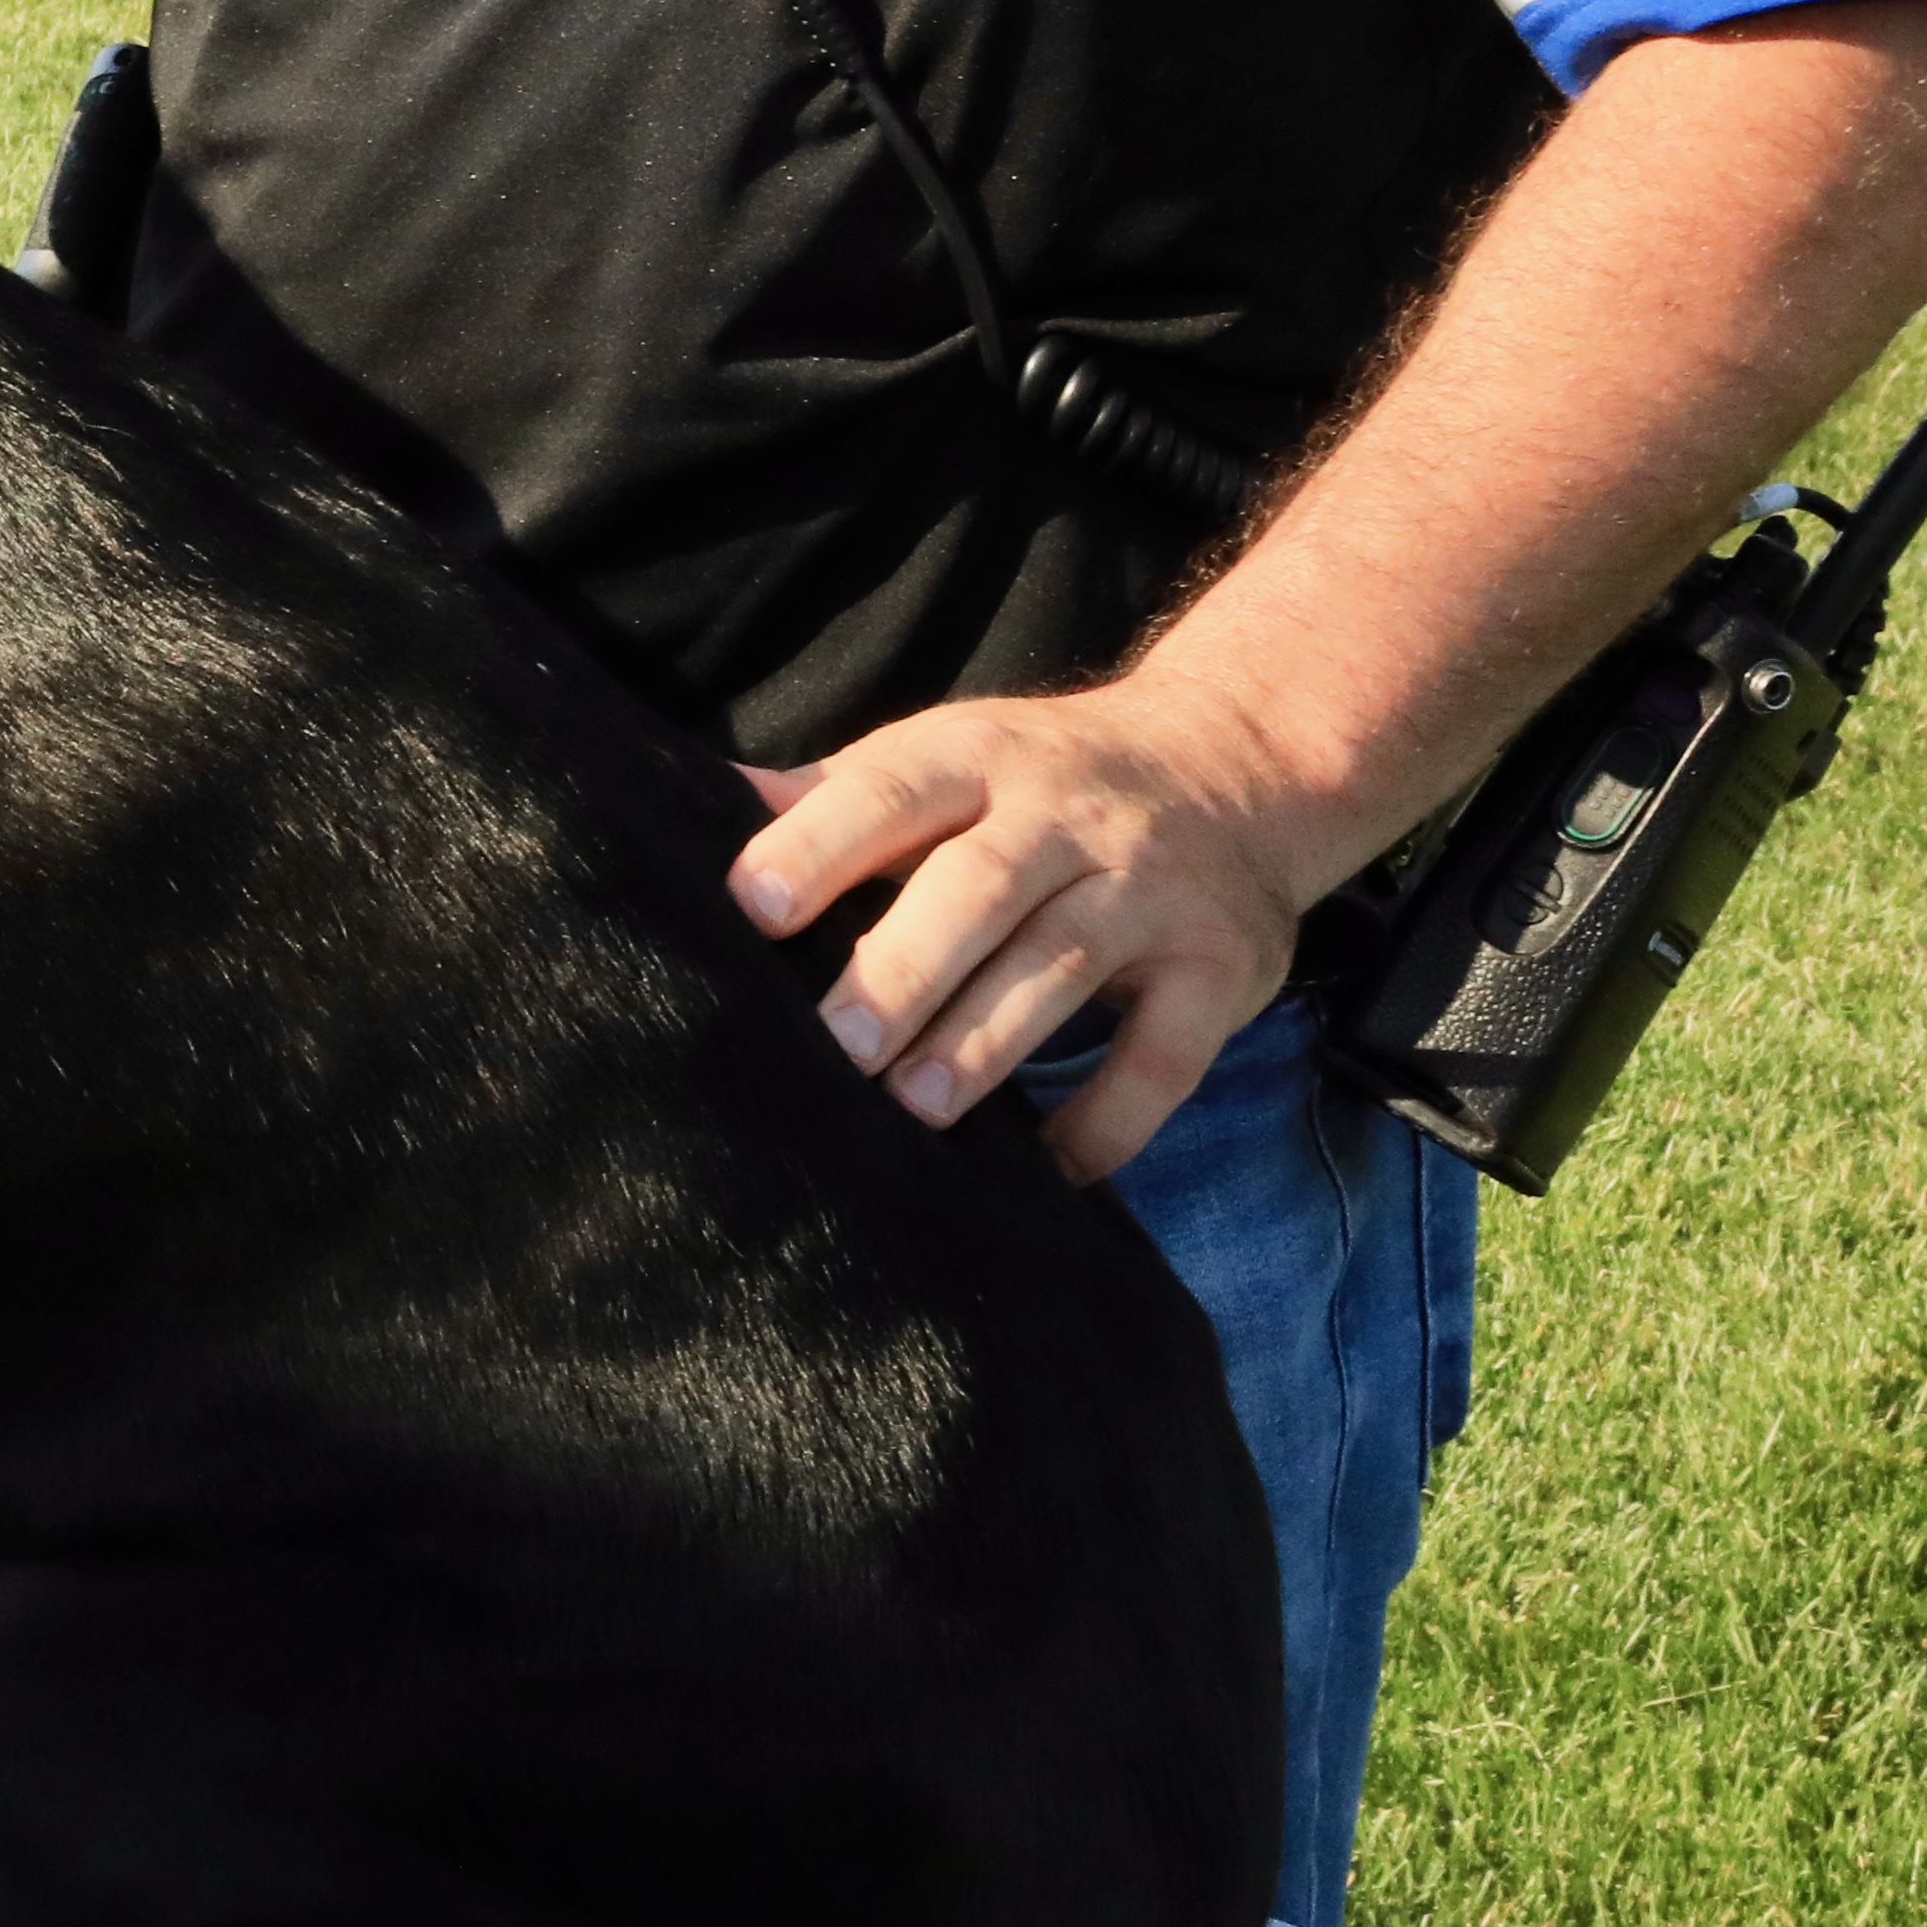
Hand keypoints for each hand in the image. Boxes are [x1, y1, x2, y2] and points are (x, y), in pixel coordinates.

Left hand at [730, 673, 1362, 1178]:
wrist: (1235, 763)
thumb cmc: (1039, 781)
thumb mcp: (945, 756)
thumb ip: (833, 796)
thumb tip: (691, 802)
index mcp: (978, 757)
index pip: (891, 790)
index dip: (820, 844)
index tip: (752, 908)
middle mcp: (1070, 815)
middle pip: (982, 886)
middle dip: (904, 968)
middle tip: (837, 1047)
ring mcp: (1152, 891)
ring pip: (1062, 966)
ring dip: (984, 1044)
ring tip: (914, 1110)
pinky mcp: (1219, 968)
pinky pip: (1166, 1058)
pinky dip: (1109, 1122)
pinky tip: (1050, 1170)